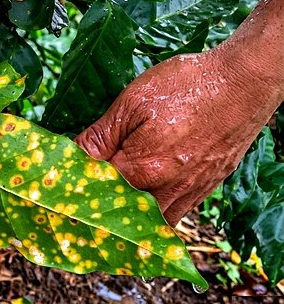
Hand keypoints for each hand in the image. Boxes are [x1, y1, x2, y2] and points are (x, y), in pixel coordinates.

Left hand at [75, 49, 280, 223]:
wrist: (244, 81)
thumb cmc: (188, 85)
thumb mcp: (132, 101)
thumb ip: (100, 135)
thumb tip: (73, 155)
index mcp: (142, 169)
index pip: (93, 188)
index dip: (74, 181)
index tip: (60, 176)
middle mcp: (166, 190)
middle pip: (120, 213)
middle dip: (97, 205)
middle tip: (78, 194)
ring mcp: (190, 193)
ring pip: (150, 222)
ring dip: (127, 217)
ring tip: (106, 203)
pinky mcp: (206, 188)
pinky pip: (174, 215)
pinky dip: (154, 214)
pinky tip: (141, 200)